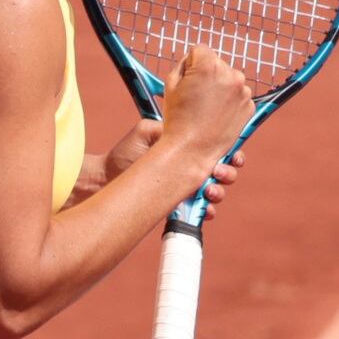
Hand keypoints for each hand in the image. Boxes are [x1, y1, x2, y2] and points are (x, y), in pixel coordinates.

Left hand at [100, 116, 243, 203]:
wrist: (106, 177)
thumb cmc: (125, 152)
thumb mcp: (147, 131)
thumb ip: (168, 127)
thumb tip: (187, 126)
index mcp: (188, 148)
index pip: (216, 148)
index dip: (230, 150)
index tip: (233, 154)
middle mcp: (190, 167)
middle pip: (224, 170)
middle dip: (228, 171)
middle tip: (218, 172)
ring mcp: (186, 187)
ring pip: (216, 191)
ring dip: (219, 191)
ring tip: (209, 190)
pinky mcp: (178, 206)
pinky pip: (201, 211)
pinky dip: (207, 211)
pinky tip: (205, 209)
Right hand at [161, 46, 254, 167]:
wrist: (191, 151)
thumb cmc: (177, 119)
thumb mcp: (170, 84)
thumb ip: (184, 64)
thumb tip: (195, 57)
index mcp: (209, 65)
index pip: (200, 50)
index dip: (190, 65)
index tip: (187, 81)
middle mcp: (230, 74)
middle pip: (217, 64)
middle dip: (207, 76)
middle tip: (195, 98)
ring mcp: (242, 91)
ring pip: (229, 79)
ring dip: (220, 88)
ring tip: (206, 109)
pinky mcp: (249, 106)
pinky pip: (238, 96)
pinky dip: (229, 102)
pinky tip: (216, 115)